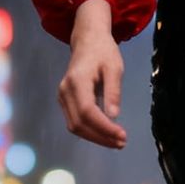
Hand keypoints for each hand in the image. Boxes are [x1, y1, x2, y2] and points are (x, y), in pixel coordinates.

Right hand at [58, 0, 126, 147]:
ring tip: (116, 141)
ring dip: (95, 137)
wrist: (88, 40)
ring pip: (75, 126)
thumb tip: (113, 115)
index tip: (122, 135)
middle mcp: (65, 91)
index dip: (104, 127)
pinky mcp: (65, 100)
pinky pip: (75, 121)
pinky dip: (90, 131)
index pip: (87, 112)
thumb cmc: (103, 52)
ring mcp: (62, 96)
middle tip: (122, 143)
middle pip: (79, 124)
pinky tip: (105, 133)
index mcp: (77, 81)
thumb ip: (113, 91)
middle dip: (100, 137)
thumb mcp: (114, 68)